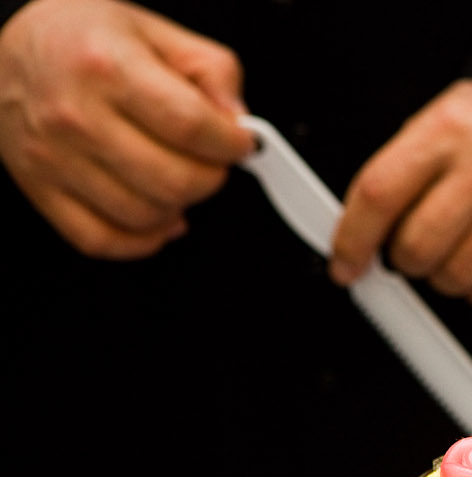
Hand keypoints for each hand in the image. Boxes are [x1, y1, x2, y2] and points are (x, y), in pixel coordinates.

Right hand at [0, 0, 251, 258]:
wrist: (8, 50)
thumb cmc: (82, 42)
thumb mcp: (155, 33)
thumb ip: (211, 72)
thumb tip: (237, 122)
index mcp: (107, 66)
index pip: (191, 126)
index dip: (231, 143)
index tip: (240, 143)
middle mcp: (75, 114)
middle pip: (175, 180)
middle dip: (212, 176)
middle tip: (210, 160)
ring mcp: (54, 157)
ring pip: (146, 215)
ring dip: (179, 206)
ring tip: (178, 177)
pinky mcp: (40, 189)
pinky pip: (103, 240)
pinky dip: (143, 238)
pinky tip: (157, 215)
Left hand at [330, 79, 471, 309]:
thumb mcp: (441, 123)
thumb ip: (402, 173)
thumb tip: (362, 239)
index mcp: (449, 127)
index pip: (380, 194)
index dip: (353, 240)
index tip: (346, 264)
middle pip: (419, 245)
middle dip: (406, 261)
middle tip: (412, 251)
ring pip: (459, 276)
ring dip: (445, 278)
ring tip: (454, 253)